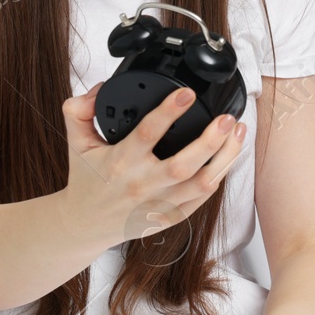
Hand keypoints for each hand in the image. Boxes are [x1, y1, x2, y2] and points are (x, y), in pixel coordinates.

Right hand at [61, 83, 247, 250]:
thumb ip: (79, 111)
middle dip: (211, 140)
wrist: (85, 225)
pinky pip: (202, 198)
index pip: (148, 133)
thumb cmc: (87, 181)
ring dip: (225, 158)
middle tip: (227, 119)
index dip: (169, 111)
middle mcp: (142, 184)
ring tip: (237, 133)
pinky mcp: (171, 217)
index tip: (187, 94)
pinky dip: (219, 176)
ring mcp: (159, 204)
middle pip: (184, 165)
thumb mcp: (77, 142)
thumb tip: (97, 89)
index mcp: (121, 161)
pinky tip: (227, 156)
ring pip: (202, 183)